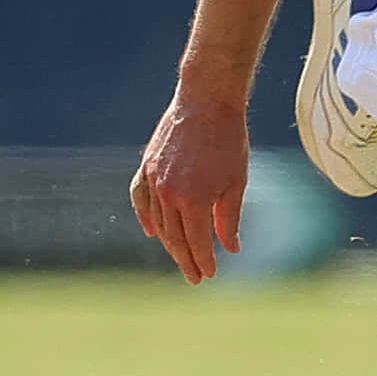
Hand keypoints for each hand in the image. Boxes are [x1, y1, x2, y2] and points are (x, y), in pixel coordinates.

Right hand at [130, 82, 249, 282]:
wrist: (207, 100)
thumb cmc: (229, 140)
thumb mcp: (236, 182)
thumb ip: (229, 218)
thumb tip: (229, 249)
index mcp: (192, 200)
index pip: (195, 242)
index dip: (202, 261)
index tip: (208, 275)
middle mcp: (168, 194)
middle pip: (174, 237)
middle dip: (185, 259)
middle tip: (195, 276)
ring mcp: (153, 179)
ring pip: (157, 221)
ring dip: (168, 242)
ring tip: (180, 256)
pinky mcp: (146, 166)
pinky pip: (139, 198)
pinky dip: (144, 216)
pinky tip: (151, 231)